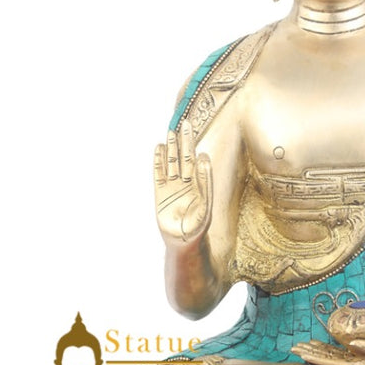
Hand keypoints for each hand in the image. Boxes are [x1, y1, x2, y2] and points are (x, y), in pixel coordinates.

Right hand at [154, 119, 211, 244]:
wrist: (182, 241)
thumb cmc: (197, 226)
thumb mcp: (205, 206)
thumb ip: (205, 183)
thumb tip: (204, 159)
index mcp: (200, 184)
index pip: (197, 162)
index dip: (195, 147)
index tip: (194, 133)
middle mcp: (186, 182)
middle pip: (185, 157)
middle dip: (184, 141)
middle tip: (184, 123)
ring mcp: (173, 186)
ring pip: (172, 162)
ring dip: (171, 147)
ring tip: (170, 131)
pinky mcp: (161, 192)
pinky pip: (159, 173)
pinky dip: (159, 161)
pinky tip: (159, 148)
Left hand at [291, 339, 364, 364]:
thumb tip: (352, 344)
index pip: (332, 362)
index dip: (316, 358)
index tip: (302, 353)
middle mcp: (355, 364)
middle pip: (328, 359)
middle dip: (310, 353)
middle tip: (292, 348)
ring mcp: (357, 359)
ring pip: (331, 355)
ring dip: (316, 350)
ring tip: (300, 346)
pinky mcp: (360, 353)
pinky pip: (339, 351)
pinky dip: (327, 347)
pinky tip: (318, 343)